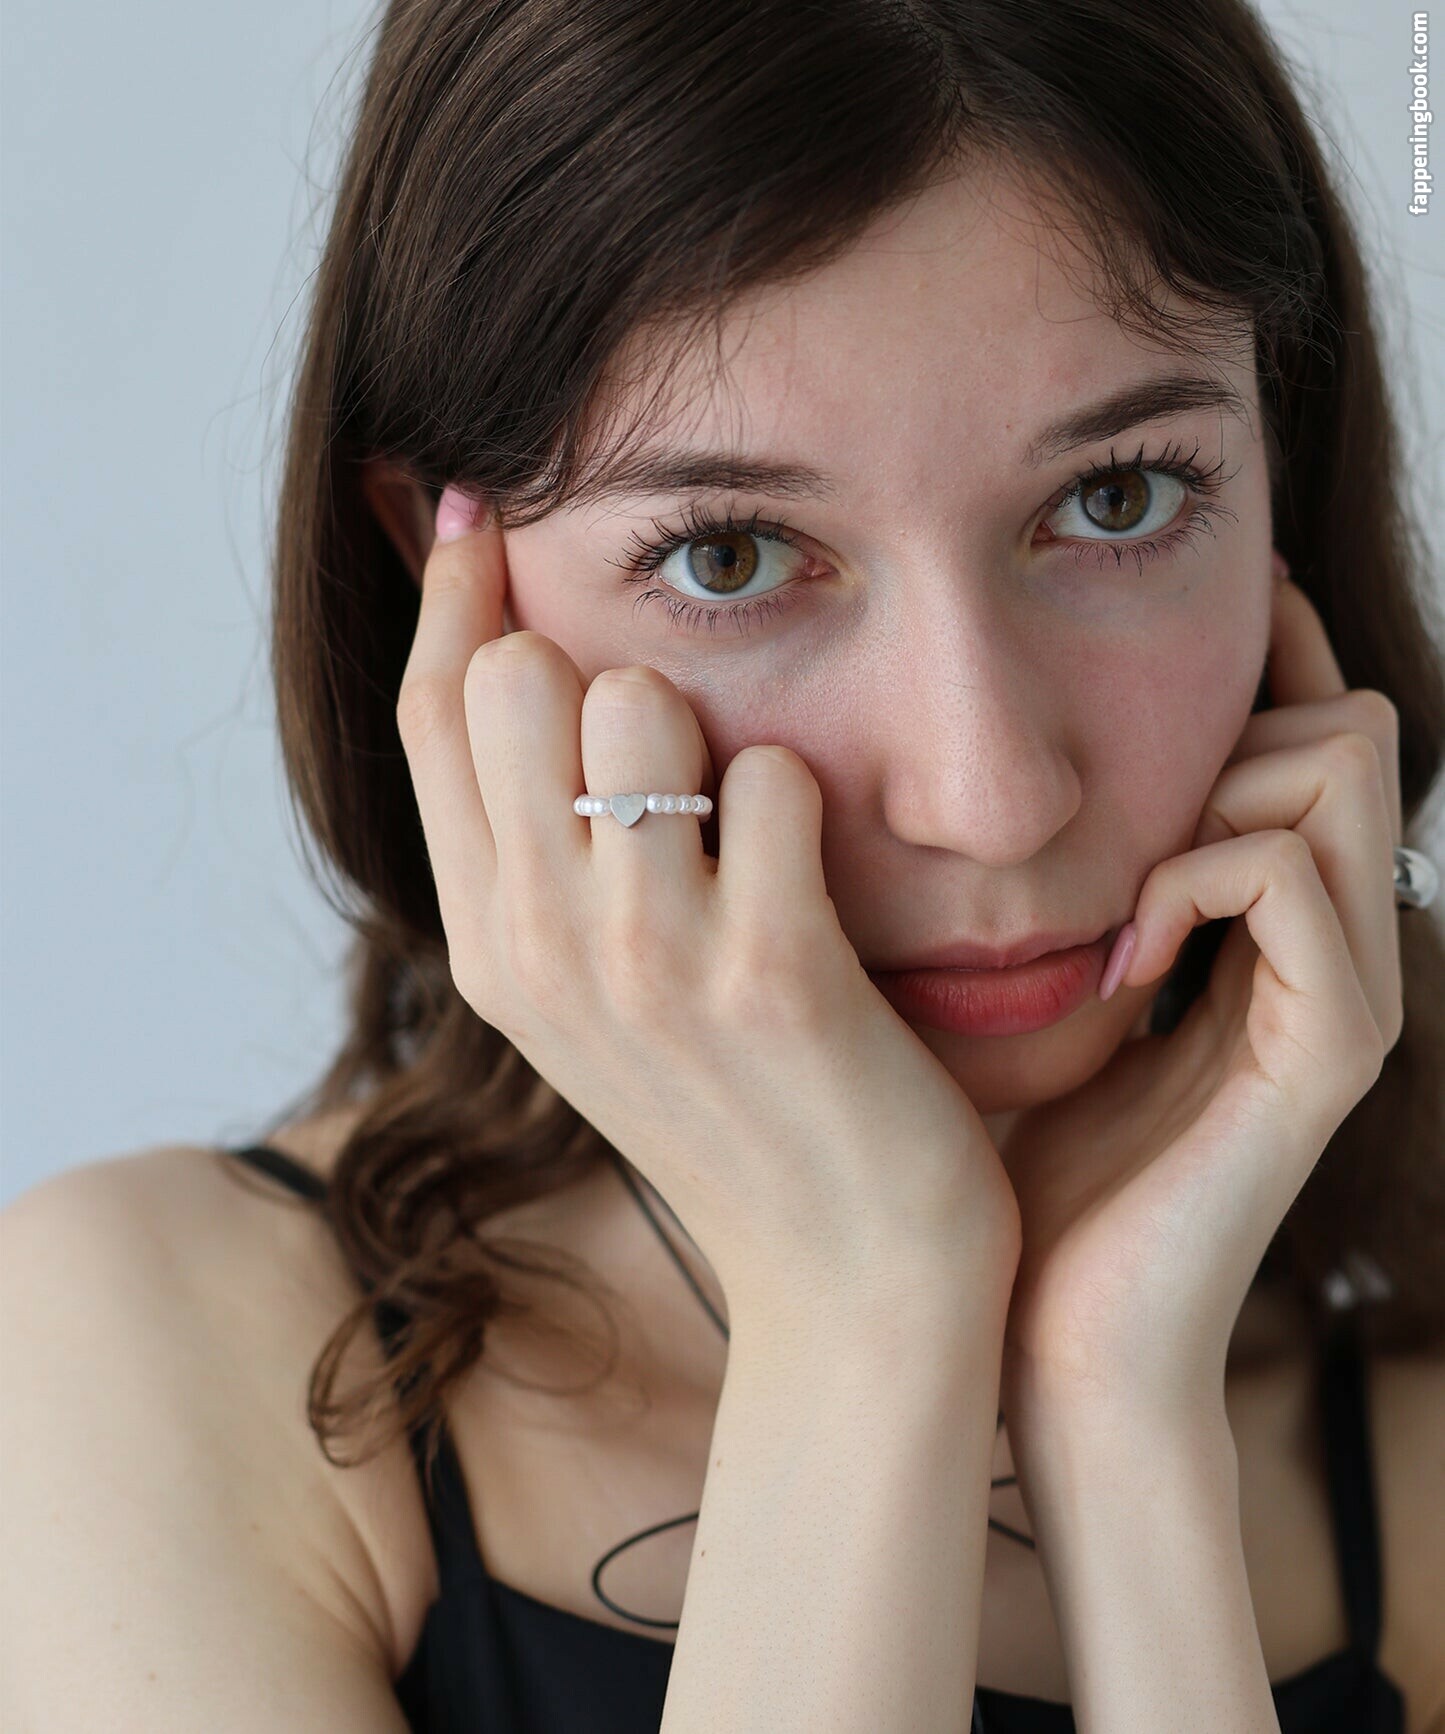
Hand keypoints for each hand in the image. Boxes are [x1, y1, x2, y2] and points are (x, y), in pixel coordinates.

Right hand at [395, 485, 1021, 1331]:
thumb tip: (521, 672)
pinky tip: (819, 875)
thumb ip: (543, 850)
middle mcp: (538, 948)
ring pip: (636, 706)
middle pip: (517, 681)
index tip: (490, 510)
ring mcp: (648, 965)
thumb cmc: (736, 1110)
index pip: (432, 715)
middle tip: (670, 738)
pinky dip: (803, 802)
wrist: (850, 1277)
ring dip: (708, 733)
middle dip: (595, 666)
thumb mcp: (595, 993)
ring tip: (748, 827)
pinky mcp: (770, 975)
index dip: (458, 596)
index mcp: (484, 945)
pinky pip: (770, 781)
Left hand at [998, 551, 1402, 1418]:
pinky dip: (1192, 884)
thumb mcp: (1037, 990)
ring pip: (1339, 766)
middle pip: (1350, 722)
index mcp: (1276, 928)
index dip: (1264, 661)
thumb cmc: (1022, 1167)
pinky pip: (1284, 874)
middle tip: (1133, 827)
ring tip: (1126, 902)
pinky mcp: (1327, 1049)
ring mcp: (1346, 995)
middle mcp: (1336, 948)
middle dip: (1235, 728)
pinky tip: (1124, 961)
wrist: (1045, 1330)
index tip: (1162, 638)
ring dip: (1212, 796)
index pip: (1314, 732)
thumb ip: (1068, 888)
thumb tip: (1000, 779)